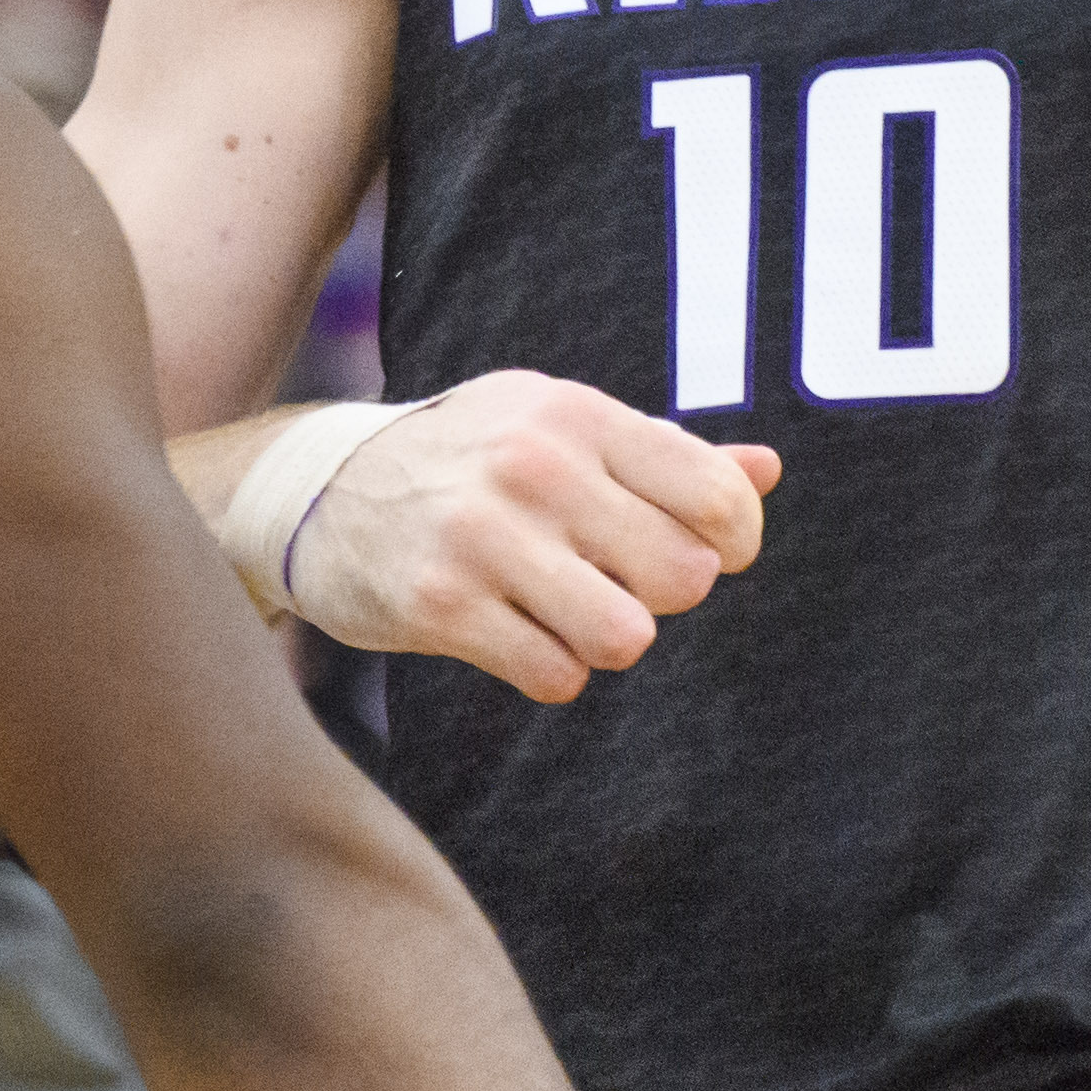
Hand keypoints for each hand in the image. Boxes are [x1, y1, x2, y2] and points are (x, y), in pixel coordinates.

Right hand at [282, 373, 787, 703]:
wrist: (322, 489)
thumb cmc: (468, 457)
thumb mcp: (558, 426)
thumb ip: (664, 454)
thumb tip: (767, 470)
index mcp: (577, 415)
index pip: (719, 497)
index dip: (733, 543)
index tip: (703, 552)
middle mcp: (535, 467)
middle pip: (683, 577)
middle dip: (661, 594)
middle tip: (614, 579)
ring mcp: (484, 537)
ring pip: (626, 636)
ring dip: (607, 639)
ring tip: (569, 612)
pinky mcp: (440, 606)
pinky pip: (556, 675)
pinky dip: (552, 669)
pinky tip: (519, 634)